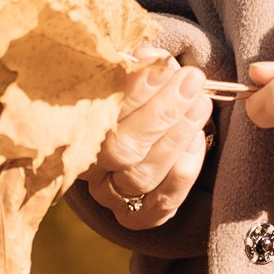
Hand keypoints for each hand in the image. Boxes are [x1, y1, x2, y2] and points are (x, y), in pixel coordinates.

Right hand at [82, 56, 213, 229]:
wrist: (134, 139)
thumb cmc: (127, 99)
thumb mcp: (123, 78)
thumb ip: (135, 68)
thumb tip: (151, 56)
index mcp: (72, 128)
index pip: (98, 110)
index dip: (129, 87)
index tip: (157, 60)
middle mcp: (86, 168)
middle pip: (120, 147)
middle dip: (161, 111)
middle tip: (192, 79)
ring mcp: (109, 196)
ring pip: (142, 175)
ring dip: (177, 137)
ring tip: (201, 103)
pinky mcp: (136, 217)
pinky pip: (162, 202)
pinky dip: (184, 170)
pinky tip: (197, 140)